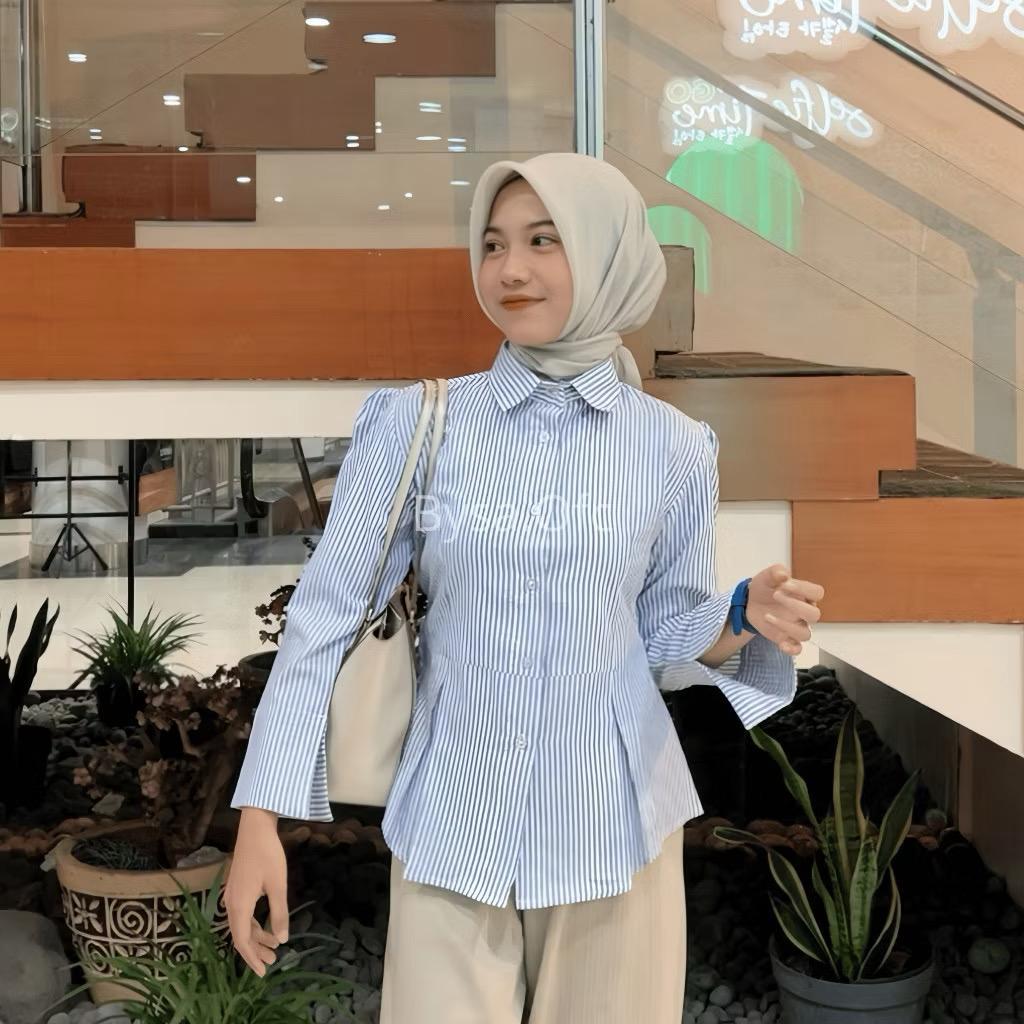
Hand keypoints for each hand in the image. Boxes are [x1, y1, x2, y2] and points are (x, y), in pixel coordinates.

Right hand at [225, 807, 289, 976]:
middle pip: (240, 935)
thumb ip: (278, 913)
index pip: (242, 941)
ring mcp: (232, 895)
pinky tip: (266, 924)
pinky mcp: (236, 887)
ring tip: (274, 945)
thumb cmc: (268, 855)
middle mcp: (231, 903)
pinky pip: (242, 914)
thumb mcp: (277, 886)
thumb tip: (282, 939)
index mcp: (239, 905)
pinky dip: (253, 924)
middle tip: (274, 961)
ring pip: (242, 925)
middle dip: (256, 950)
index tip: (263, 972)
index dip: (252, 958)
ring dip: (257, 937)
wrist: (255, 828)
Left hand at [745, 564, 823, 657]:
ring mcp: (796, 626)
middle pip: (815, 615)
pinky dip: (791, 649)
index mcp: (804, 594)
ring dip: (786, 626)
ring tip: (767, 615)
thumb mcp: (767, 575)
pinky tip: (781, 643)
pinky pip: (797, 649)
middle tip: (775, 595)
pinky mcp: (786, 638)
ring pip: (805, 634)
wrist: (750, 601)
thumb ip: (776, 572)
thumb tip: (783, 575)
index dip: (804, 589)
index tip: (785, 584)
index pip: (817, 592)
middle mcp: (804, 612)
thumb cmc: (764, 587)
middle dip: (795, 606)